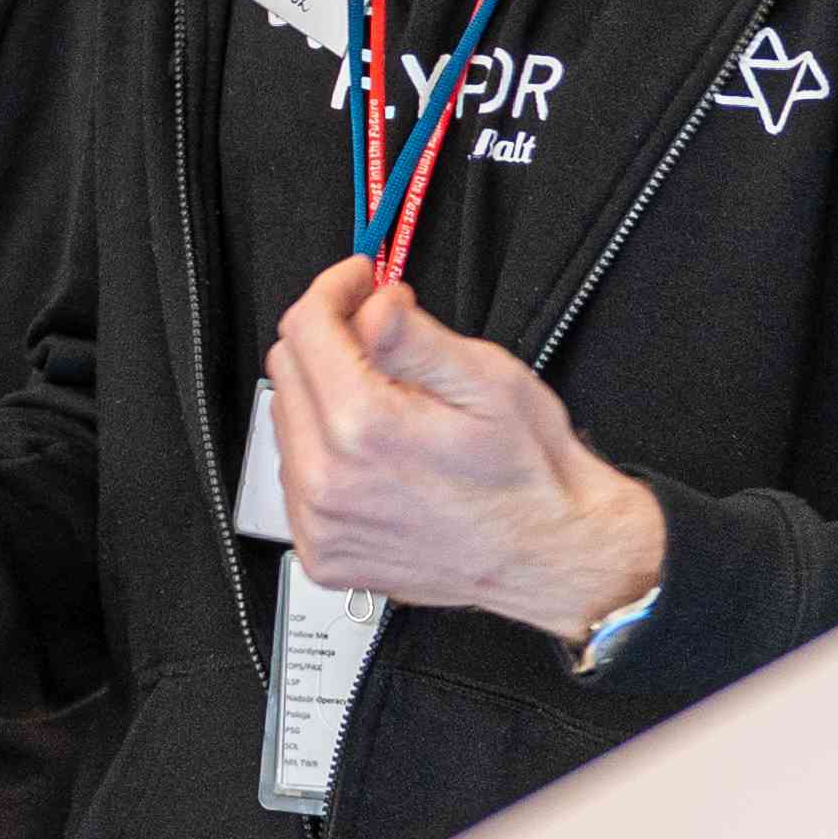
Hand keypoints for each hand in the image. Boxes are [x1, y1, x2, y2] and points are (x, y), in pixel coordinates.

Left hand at [259, 257, 666, 643]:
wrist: (550, 556)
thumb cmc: (530, 475)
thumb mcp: (486, 379)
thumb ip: (412, 337)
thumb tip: (369, 305)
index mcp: (363, 429)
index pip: (304, 327)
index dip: (334, 289)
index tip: (360, 283)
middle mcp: (329, 481)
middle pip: (287, 368)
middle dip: (330, 337)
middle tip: (381, 332)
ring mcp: (320, 524)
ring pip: (288, 420)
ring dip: (324, 394)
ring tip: (388, 400)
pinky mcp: (323, 552)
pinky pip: (297, 476)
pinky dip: (324, 450)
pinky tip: (373, 451)